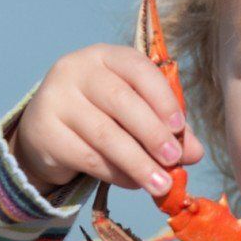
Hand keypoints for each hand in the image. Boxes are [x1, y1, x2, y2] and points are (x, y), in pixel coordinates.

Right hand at [10, 44, 203, 195]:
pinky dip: (116, 174)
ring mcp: (56, 99)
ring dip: (138, 163)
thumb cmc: (102, 114)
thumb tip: (195, 153)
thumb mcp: (135, 111)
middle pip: (120, 100)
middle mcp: (76, 70)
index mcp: (106, 56)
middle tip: (174, 159)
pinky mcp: (45, 132)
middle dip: (152, 133)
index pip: (138, 68)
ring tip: (161, 184)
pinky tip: (134, 183)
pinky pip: (88, 157)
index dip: (162, 98)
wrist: (46, 129)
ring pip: (105, 134)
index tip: (179, 127)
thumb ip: (167, 127)